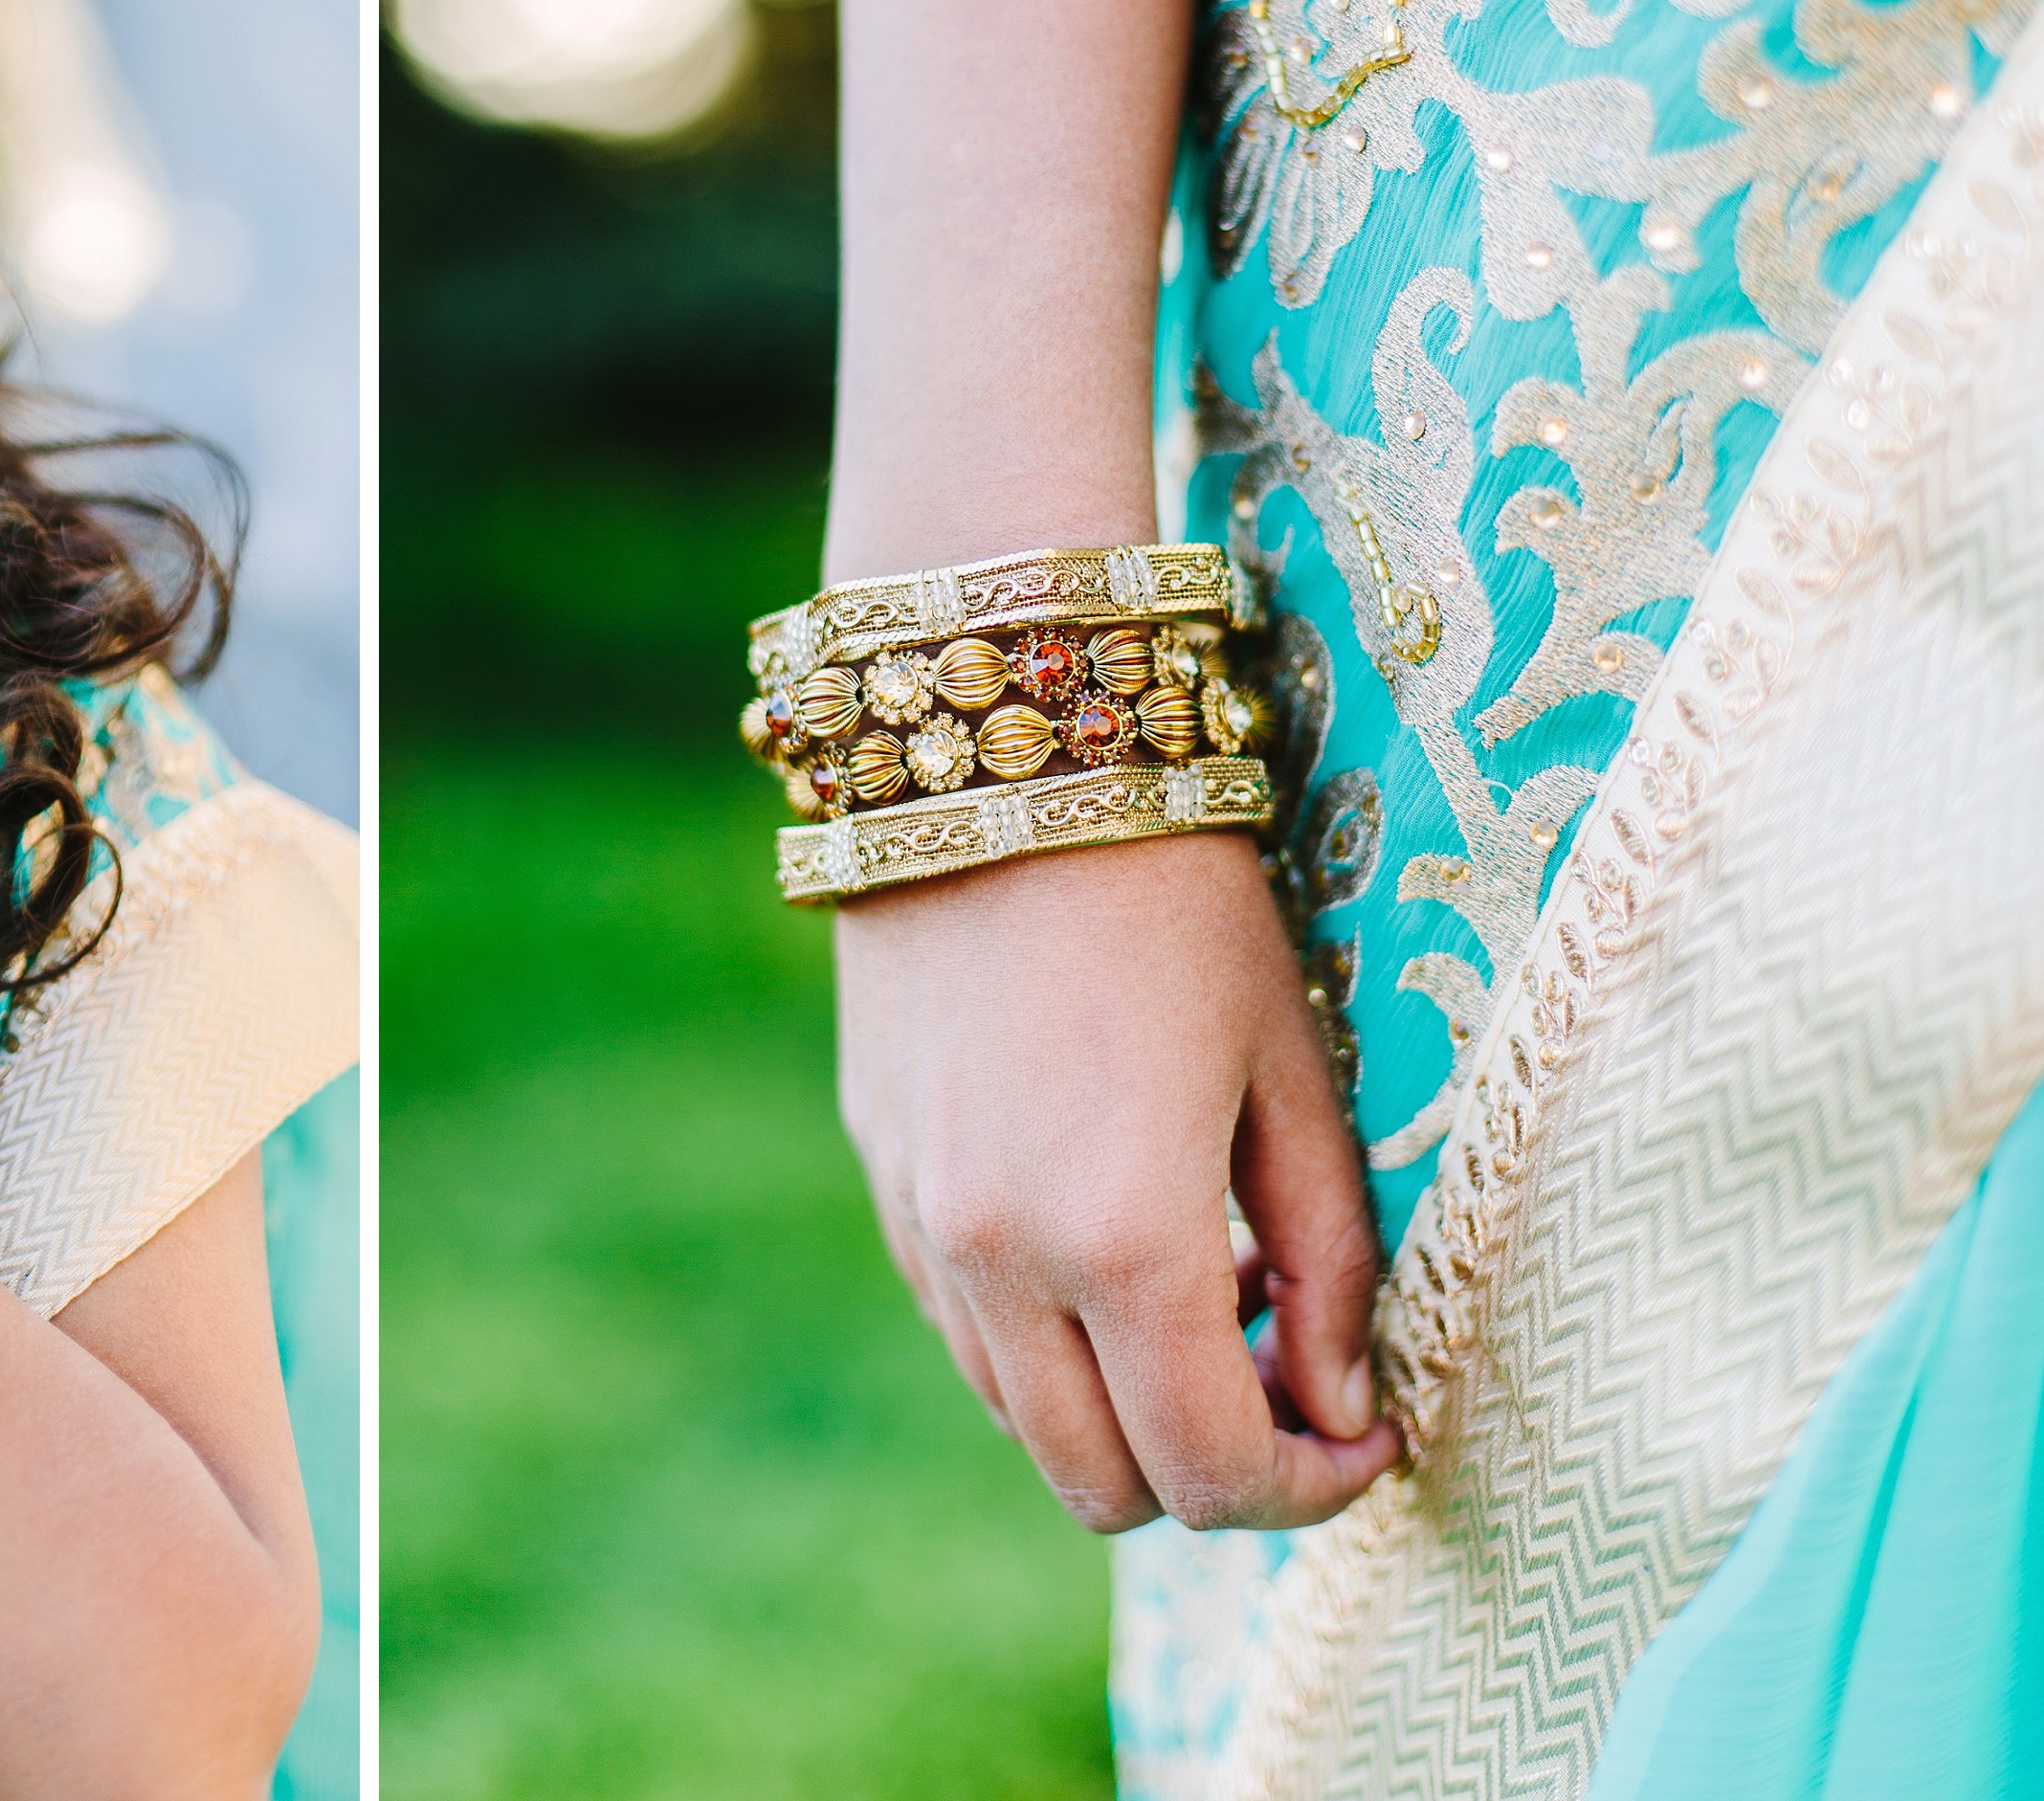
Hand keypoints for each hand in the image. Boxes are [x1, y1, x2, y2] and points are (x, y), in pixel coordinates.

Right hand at [836, 831, 1398, 1532]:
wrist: (1002, 765)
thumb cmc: (1182, 904)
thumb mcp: (1296, 1074)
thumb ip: (1330, 1262)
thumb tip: (1342, 1403)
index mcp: (1123, 1239)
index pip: (1215, 1473)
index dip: (1314, 1487)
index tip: (1371, 1429)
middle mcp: (999, 1259)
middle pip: (1105, 1486)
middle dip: (1214, 1473)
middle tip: (1288, 1375)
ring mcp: (922, 1225)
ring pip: (1023, 1421)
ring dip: (1123, 1407)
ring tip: (1203, 1286)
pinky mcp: (882, 1179)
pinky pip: (965, 1330)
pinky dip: (1047, 1341)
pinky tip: (1105, 1235)